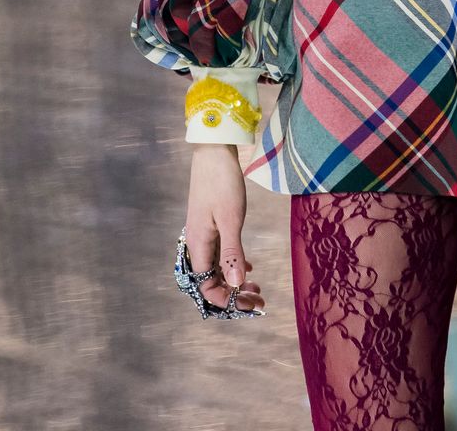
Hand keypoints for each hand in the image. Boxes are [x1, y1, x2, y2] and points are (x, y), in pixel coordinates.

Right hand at [184, 143, 264, 312]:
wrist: (214, 152)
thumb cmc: (222, 183)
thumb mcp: (231, 219)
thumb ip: (233, 252)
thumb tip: (235, 285)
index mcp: (199, 246)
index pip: (207, 287)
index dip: (228, 301)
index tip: (250, 305)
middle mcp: (197, 244)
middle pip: (212, 281)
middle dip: (235, 294)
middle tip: (259, 300)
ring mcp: (203, 234)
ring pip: (217, 268)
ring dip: (235, 280)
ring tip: (257, 287)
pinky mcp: (211, 224)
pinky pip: (219, 253)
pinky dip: (233, 263)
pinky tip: (248, 266)